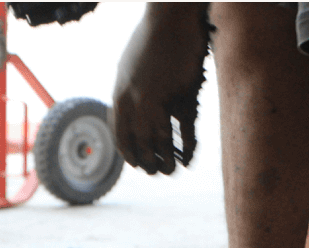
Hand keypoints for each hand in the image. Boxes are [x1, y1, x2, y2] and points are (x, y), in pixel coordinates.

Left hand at [111, 3, 210, 174]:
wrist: (171, 15)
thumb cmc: (153, 38)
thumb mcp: (130, 67)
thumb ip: (128, 92)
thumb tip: (128, 111)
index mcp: (120, 94)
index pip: (119, 135)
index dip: (128, 153)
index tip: (136, 164)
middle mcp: (133, 100)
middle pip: (138, 143)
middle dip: (146, 162)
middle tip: (155, 172)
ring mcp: (155, 98)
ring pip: (159, 141)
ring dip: (166, 160)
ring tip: (171, 171)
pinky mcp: (178, 94)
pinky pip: (183, 129)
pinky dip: (187, 147)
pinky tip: (189, 157)